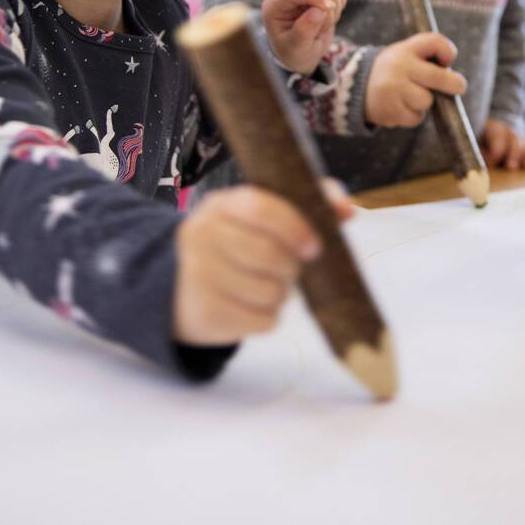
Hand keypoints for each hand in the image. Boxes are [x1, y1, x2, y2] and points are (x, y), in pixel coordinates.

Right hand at [173, 178, 354, 345]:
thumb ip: (305, 205)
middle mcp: (201, 234)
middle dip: (290, 268)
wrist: (177, 286)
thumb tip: (347, 209)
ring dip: (280, 295)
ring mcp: (196, 275)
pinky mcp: (202, 313)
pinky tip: (251, 306)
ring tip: (266, 287)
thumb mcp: (259, 217)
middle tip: (288, 271)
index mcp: (221, 204)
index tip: (314, 247)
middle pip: (268, 254)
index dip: (296, 228)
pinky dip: (266, 318)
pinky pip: (260, 321)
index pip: (262, 208)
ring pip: (269, 292)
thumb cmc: (233, 246)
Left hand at [261, 0, 346, 74]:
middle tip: (318, 31)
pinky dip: (338, 5)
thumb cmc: (293, 50)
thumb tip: (318, 11)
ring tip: (321, 26)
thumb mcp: (295, 48)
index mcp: (275, 5)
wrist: (300, 50)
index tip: (328, 9)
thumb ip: (303, 31)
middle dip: (327, 11)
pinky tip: (326, 17)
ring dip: (333, 11)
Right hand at [364, 33, 467, 128]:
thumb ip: (427, 58)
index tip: (448, 60)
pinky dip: (414, 115)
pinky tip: (401, 107)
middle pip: (438, 77)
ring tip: (410, 97)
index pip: (434, 42)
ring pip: (427, 100)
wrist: (354, 88)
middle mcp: (399, 67)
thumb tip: (455, 81)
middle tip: (460, 87)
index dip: (448, 51)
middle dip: (455, 84)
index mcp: (405, 49)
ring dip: (425, 103)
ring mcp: (394, 89)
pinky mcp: (391, 110)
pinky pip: (416, 117)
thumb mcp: (404, 54)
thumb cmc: (392, 71)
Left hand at [480, 120, 524, 170]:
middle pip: (516, 140)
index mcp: (496, 129)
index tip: (490, 164)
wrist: (501, 125)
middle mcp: (512, 132)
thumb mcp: (478, 140)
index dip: (494, 152)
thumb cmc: (487, 139)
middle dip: (514, 154)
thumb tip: (480, 165)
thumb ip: (479, 152)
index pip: (497, 138)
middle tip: (511, 167)